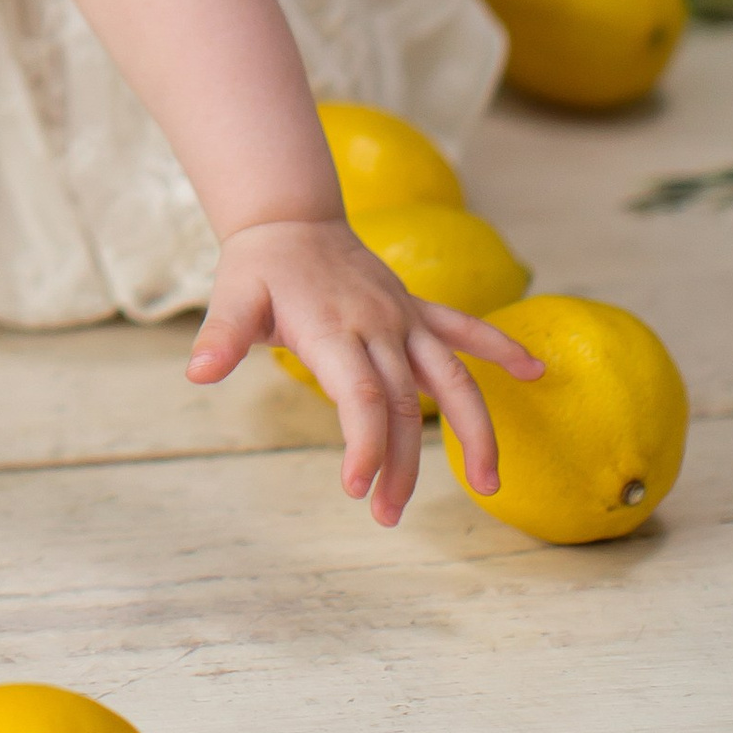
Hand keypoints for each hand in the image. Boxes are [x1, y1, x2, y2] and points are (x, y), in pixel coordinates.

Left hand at [186, 219, 545, 528]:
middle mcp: (379, 326)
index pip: (362, 396)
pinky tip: (535, 372)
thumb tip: (196, 370)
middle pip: (404, 405)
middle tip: (389, 516)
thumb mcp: (232, 296)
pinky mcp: (416, 311)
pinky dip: (501, 347)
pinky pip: (465, 328)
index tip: (357, 489)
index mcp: (334, 330)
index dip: (365, 443)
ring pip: (452, 377)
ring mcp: (404, 318)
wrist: (291, 216)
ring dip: (473, 430)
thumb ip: (222, 335)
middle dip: (402, 465)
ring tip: (488, 484)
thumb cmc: (259, 266)